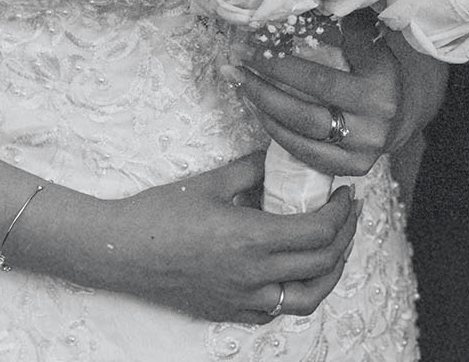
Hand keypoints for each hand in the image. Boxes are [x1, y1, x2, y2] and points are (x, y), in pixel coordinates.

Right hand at [99, 151, 360, 322]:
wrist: (119, 251)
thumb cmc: (160, 213)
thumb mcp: (212, 182)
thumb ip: (254, 170)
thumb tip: (282, 157)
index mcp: (252, 238)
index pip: (319, 231)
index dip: (342, 212)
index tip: (347, 193)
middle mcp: (253, 275)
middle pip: (322, 262)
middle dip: (346, 235)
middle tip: (349, 213)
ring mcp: (243, 299)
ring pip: (308, 297)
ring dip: (331, 273)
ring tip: (336, 248)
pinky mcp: (230, 311)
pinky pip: (278, 309)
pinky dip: (298, 291)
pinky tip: (297, 270)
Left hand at [224, 11, 402, 176]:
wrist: (404, 115)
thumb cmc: (380, 72)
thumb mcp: (372, 46)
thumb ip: (348, 27)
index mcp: (379, 86)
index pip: (320, 76)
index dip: (281, 63)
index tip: (252, 43)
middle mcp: (372, 123)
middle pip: (304, 108)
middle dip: (263, 85)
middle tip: (235, 63)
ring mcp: (361, 150)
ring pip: (299, 132)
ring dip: (262, 107)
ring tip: (238, 83)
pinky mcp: (351, 167)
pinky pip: (303, 152)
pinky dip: (276, 132)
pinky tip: (258, 110)